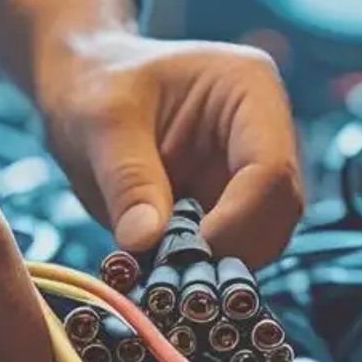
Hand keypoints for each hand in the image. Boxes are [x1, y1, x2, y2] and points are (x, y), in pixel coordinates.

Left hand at [31, 30, 303, 263]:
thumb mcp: (102, 124)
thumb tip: (144, 242)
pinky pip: (233, 249)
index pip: (271, 169)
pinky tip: (162, 270)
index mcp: (250, 89)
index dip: (236, 221)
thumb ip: (128, 180)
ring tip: (161, 271)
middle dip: (231, 249)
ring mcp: (250, 171)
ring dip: (217, 265)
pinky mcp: (229, 204)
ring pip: (263, 237)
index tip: (182, 253)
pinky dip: (202, 268)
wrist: (83, 91)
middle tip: (172, 275)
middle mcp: (265, 131)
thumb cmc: (94, 86)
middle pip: (278, 210)